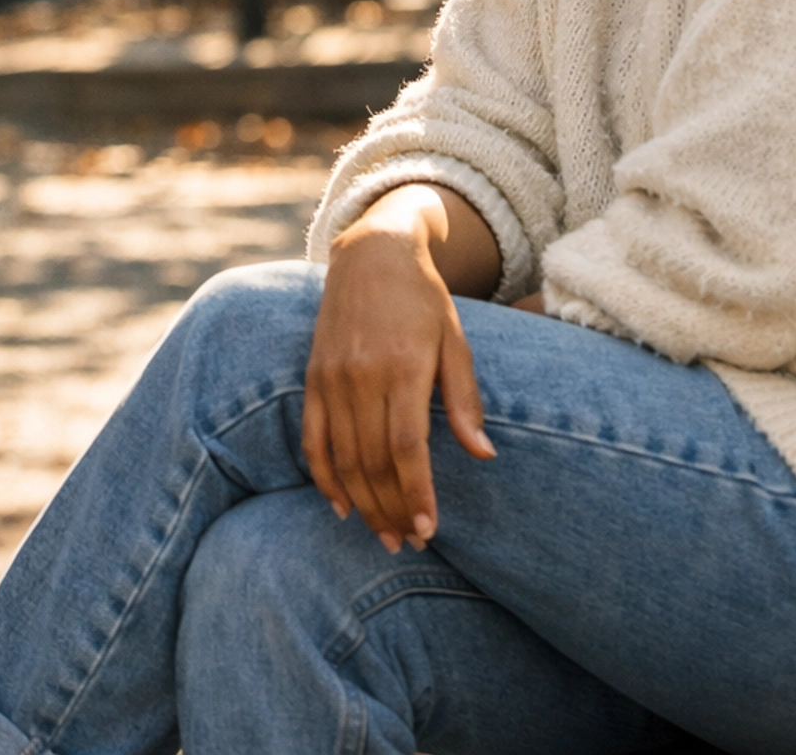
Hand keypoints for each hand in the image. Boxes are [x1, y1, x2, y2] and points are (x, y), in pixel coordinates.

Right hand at [303, 190, 495, 554]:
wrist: (372, 252)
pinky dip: (324, 477)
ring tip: (383, 535)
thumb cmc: (423, 299)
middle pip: (373, 461)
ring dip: (363, 503)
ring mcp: (332, 377)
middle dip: (391, 509)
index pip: (406, 447)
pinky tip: (342, 506)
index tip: (427, 530)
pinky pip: (313, 438)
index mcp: (403, 366)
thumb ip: (465, 399)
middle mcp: (362, 374)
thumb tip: (484, 455)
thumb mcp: (455, 341)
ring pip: (343, 457)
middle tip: (408, 543)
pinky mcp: (312, 377)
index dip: (416, 494)